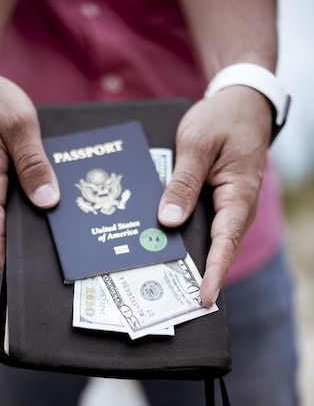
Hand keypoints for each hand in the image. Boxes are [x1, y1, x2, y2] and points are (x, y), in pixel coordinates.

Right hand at [0, 65, 58, 269]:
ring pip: (6, 212)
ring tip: (63, 213)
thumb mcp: (20, 125)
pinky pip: (4, 198)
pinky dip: (23, 198)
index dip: (8, 262)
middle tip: (67, 242)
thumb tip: (47, 202)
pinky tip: (44, 191)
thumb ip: (34, 165)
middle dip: (31, 235)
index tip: (27, 279)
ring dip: (30, 213)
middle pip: (4, 227)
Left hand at [158, 86, 271, 306]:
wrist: (241, 103)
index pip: (225, 243)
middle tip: (172, 302)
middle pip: (218, 249)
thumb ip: (183, 183)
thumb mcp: (197, 145)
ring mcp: (228, 207)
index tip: (203, 298)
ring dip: (191, 260)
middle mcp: (237, 207)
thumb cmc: (224, 119)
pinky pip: (204, 227)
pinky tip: (164, 245)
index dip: (213, 272)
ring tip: (164, 283)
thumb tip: (169, 220)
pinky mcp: (218, 202)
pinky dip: (188, 239)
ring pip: (210, 241)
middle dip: (198, 276)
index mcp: (238, 195)